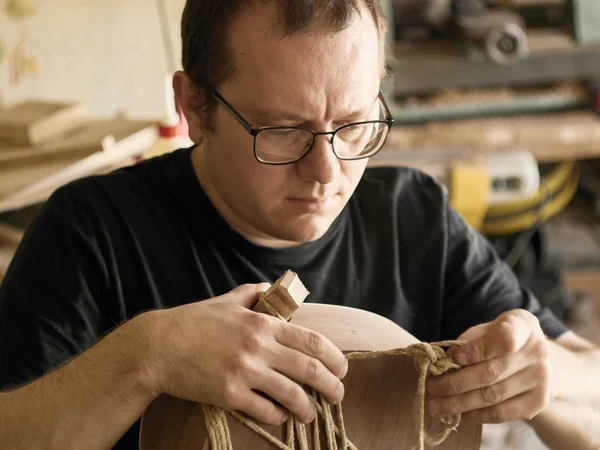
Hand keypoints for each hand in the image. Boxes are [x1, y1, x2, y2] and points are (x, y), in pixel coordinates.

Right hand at [142, 283, 347, 424]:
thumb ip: (254, 293)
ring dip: (308, 407)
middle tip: (339, 394)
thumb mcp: (228, 300)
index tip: (342, 369)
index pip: (312, 340)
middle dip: (332, 386)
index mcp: (262, 322)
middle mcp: (258, 346)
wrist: (158, 346)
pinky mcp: (228, 394)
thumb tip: (274, 288)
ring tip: (312, 413)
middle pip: (310, 369)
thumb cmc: (194, 321)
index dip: (334, 357)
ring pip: (291, 394)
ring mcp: (244, 372)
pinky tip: (281, 416)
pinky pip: (264, 410)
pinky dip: (278, 416)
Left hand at [425, 309, 550, 423]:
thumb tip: (446, 360)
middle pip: (492, 372)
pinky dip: (478, 415)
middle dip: (456, 383)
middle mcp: (538, 351)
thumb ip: (467, 342)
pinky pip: (504, 413)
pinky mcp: (539, 401)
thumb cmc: (500, 338)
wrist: (533, 354)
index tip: (454, 358)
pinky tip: (459, 415)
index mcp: (524, 325)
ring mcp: (542, 378)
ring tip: (436, 406)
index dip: (477, 350)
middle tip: (431, 388)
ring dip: (460, 403)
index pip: (503, 339)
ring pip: (494, 396)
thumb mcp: (484, 330)